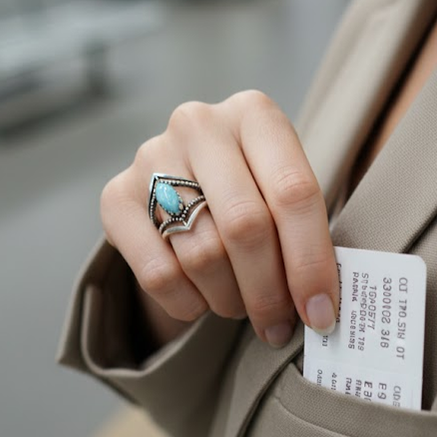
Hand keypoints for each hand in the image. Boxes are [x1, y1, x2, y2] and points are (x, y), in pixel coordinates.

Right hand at [101, 91, 338, 347]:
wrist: (182, 179)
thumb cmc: (252, 189)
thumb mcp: (282, 190)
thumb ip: (304, 232)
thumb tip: (320, 309)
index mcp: (254, 113)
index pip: (293, 191)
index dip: (311, 261)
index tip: (321, 313)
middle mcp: (200, 124)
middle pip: (245, 224)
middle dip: (268, 290)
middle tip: (278, 324)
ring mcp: (152, 155)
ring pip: (202, 254)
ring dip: (230, 299)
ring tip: (240, 305)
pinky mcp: (115, 194)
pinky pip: (158, 273)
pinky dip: (188, 303)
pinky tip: (201, 300)